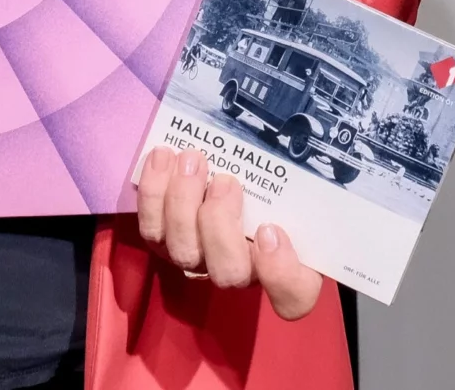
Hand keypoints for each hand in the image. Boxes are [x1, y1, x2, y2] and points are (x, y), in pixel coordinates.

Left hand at [133, 148, 323, 318]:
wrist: (225, 175)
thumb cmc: (270, 186)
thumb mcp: (297, 190)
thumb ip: (302, 191)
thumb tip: (303, 163)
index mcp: (285, 265)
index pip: (293, 297)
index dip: (280, 271)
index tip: (270, 229)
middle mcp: (240, 271)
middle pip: (228, 273)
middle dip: (220, 225)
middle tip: (224, 181)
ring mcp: (198, 259)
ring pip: (182, 251)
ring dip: (183, 203)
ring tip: (191, 160)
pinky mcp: (165, 241)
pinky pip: (152, 228)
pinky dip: (154, 191)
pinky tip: (163, 158)